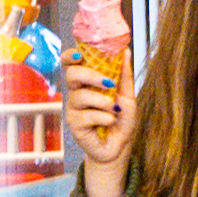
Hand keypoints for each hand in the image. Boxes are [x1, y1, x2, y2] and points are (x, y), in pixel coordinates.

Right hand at [62, 53, 131, 196]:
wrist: (120, 145)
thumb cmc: (121, 119)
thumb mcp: (127, 95)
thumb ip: (124, 75)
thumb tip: (125, 51)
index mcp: (86, 82)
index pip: (70, 64)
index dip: (70, 56)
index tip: (80, 54)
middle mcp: (76, 93)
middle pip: (71, 75)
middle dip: (90, 76)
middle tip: (109, 83)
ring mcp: (74, 109)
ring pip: (81, 96)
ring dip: (103, 101)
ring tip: (115, 109)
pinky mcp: (74, 125)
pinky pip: (87, 116)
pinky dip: (104, 117)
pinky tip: (110, 122)